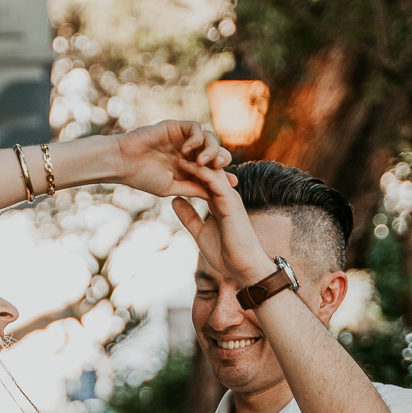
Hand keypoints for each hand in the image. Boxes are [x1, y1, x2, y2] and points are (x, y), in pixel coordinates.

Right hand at [115, 121, 231, 199]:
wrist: (123, 162)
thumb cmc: (143, 178)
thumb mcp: (171, 187)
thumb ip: (192, 188)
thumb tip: (214, 194)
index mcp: (188, 168)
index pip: (212, 170)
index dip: (224, 175)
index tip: (233, 184)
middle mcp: (188, 152)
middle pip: (215, 152)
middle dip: (221, 159)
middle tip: (220, 167)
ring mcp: (182, 139)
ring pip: (209, 138)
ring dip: (210, 149)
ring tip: (202, 161)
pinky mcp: (176, 127)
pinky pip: (195, 128)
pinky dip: (197, 138)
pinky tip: (188, 149)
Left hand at [172, 157, 277, 287]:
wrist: (243, 267)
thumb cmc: (225, 254)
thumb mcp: (199, 232)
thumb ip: (189, 216)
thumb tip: (175, 201)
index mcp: (218, 201)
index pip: (202, 178)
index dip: (187, 167)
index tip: (168, 159)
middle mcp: (225, 195)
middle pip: (208, 169)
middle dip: (192, 157)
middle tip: (172, 144)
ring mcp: (229, 197)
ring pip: (212, 170)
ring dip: (195, 159)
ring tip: (178, 147)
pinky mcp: (231, 202)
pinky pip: (215, 181)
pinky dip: (202, 172)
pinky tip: (187, 164)